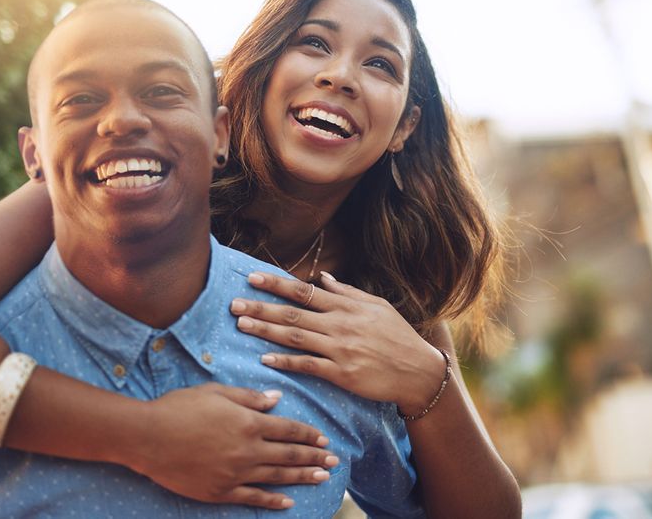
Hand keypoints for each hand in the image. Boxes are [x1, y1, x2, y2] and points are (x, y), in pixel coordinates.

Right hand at [125, 383, 338, 509]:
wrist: (148, 437)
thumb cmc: (179, 408)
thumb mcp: (216, 393)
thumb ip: (249, 398)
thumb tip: (276, 400)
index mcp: (248, 422)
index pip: (287, 429)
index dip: (308, 435)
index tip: (323, 439)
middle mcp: (247, 450)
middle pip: (288, 456)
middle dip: (314, 457)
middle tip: (334, 462)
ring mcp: (235, 474)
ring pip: (277, 478)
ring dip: (302, 478)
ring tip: (322, 479)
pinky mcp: (220, 491)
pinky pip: (253, 498)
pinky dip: (272, 501)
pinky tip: (288, 502)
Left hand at [229, 272, 446, 415]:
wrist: (418, 371)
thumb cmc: (398, 337)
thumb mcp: (378, 307)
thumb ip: (348, 293)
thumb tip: (325, 279)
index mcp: (347, 306)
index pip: (304, 292)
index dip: (276, 284)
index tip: (252, 277)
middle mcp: (340, 325)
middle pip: (293, 313)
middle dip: (261, 307)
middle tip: (233, 303)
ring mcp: (340, 349)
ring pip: (296, 337)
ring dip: (266, 330)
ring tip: (241, 325)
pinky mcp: (342, 373)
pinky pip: (308, 365)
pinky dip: (286, 361)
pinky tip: (265, 358)